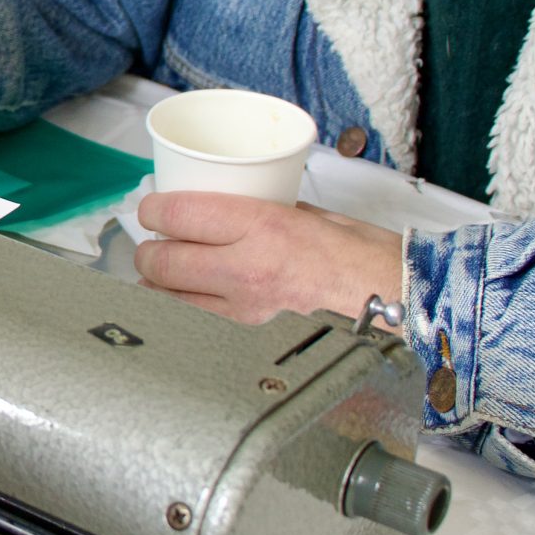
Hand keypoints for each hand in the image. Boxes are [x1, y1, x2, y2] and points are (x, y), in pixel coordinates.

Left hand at [134, 190, 403, 325]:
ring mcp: (244, 305)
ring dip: (158, 283)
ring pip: (169, 297)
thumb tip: (224, 204)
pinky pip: (195, 319)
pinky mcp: (249, 331)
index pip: (177, 215)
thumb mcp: (301, 210)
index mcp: (259, 225)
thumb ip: (258, 208)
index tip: (152, 208)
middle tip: (152, 241)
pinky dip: (180, 307)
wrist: (387, 291)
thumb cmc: (356, 249)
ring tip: (163, 271)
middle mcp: (245, 267)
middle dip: (147, 250)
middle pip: (162, 261)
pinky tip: (182, 299)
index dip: (152, 209)